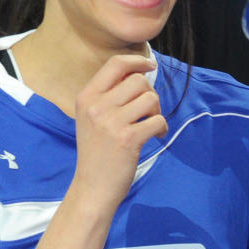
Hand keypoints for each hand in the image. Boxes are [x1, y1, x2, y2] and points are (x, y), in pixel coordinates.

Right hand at [71, 54, 167, 211]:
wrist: (92, 187)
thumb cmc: (97, 150)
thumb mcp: (92, 117)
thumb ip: (109, 94)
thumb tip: (139, 71)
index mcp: (86, 97)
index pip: (115, 64)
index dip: (137, 61)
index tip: (149, 65)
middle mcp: (96, 107)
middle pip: (138, 80)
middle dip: (149, 93)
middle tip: (148, 110)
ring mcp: (111, 123)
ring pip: (150, 98)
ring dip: (156, 110)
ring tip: (151, 124)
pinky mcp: (128, 139)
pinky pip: (158, 120)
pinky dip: (162, 127)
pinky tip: (156, 136)